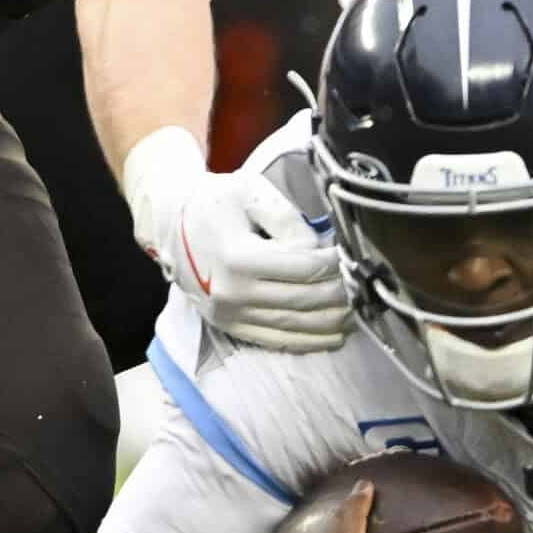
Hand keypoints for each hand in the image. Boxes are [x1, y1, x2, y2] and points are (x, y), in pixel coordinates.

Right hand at [125, 133, 349, 351]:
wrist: (170, 224)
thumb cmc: (215, 202)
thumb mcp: (250, 192)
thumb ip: (287, 218)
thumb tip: (316, 249)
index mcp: (238, 257)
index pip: (303, 268)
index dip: (335, 265)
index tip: (351, 257)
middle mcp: (233, 292)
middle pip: (303, 300)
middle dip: (339, 296)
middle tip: (362, 287)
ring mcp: (230, 314)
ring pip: (293, 325)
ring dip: (330, 323)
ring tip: (356, 314)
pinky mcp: (229, 326)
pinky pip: (275, 340)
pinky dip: (307, 341)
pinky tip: (332, 336)